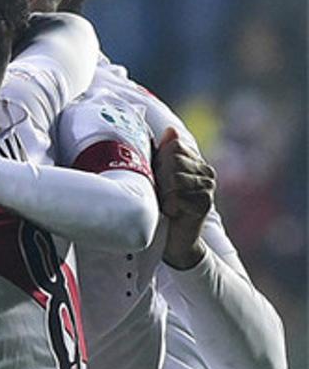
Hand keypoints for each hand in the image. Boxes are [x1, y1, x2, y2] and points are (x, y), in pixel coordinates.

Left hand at [155, 128, 214, 268]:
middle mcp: (208, 173)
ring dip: (163, 192)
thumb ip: (164, 153)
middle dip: (160, 176)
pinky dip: (167, 205)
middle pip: (173, 160)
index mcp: (198, 163)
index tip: (159, 177)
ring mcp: (208, 189)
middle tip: (162, 193)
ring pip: (174, 178)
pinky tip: (172, 212)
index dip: (160, 160)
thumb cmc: (165, 204)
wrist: (178, 239)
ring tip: (167, 203)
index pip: (174, 146)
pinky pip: (175, 197)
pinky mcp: (204, 205)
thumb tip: (171, 129)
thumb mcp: (161, 175)